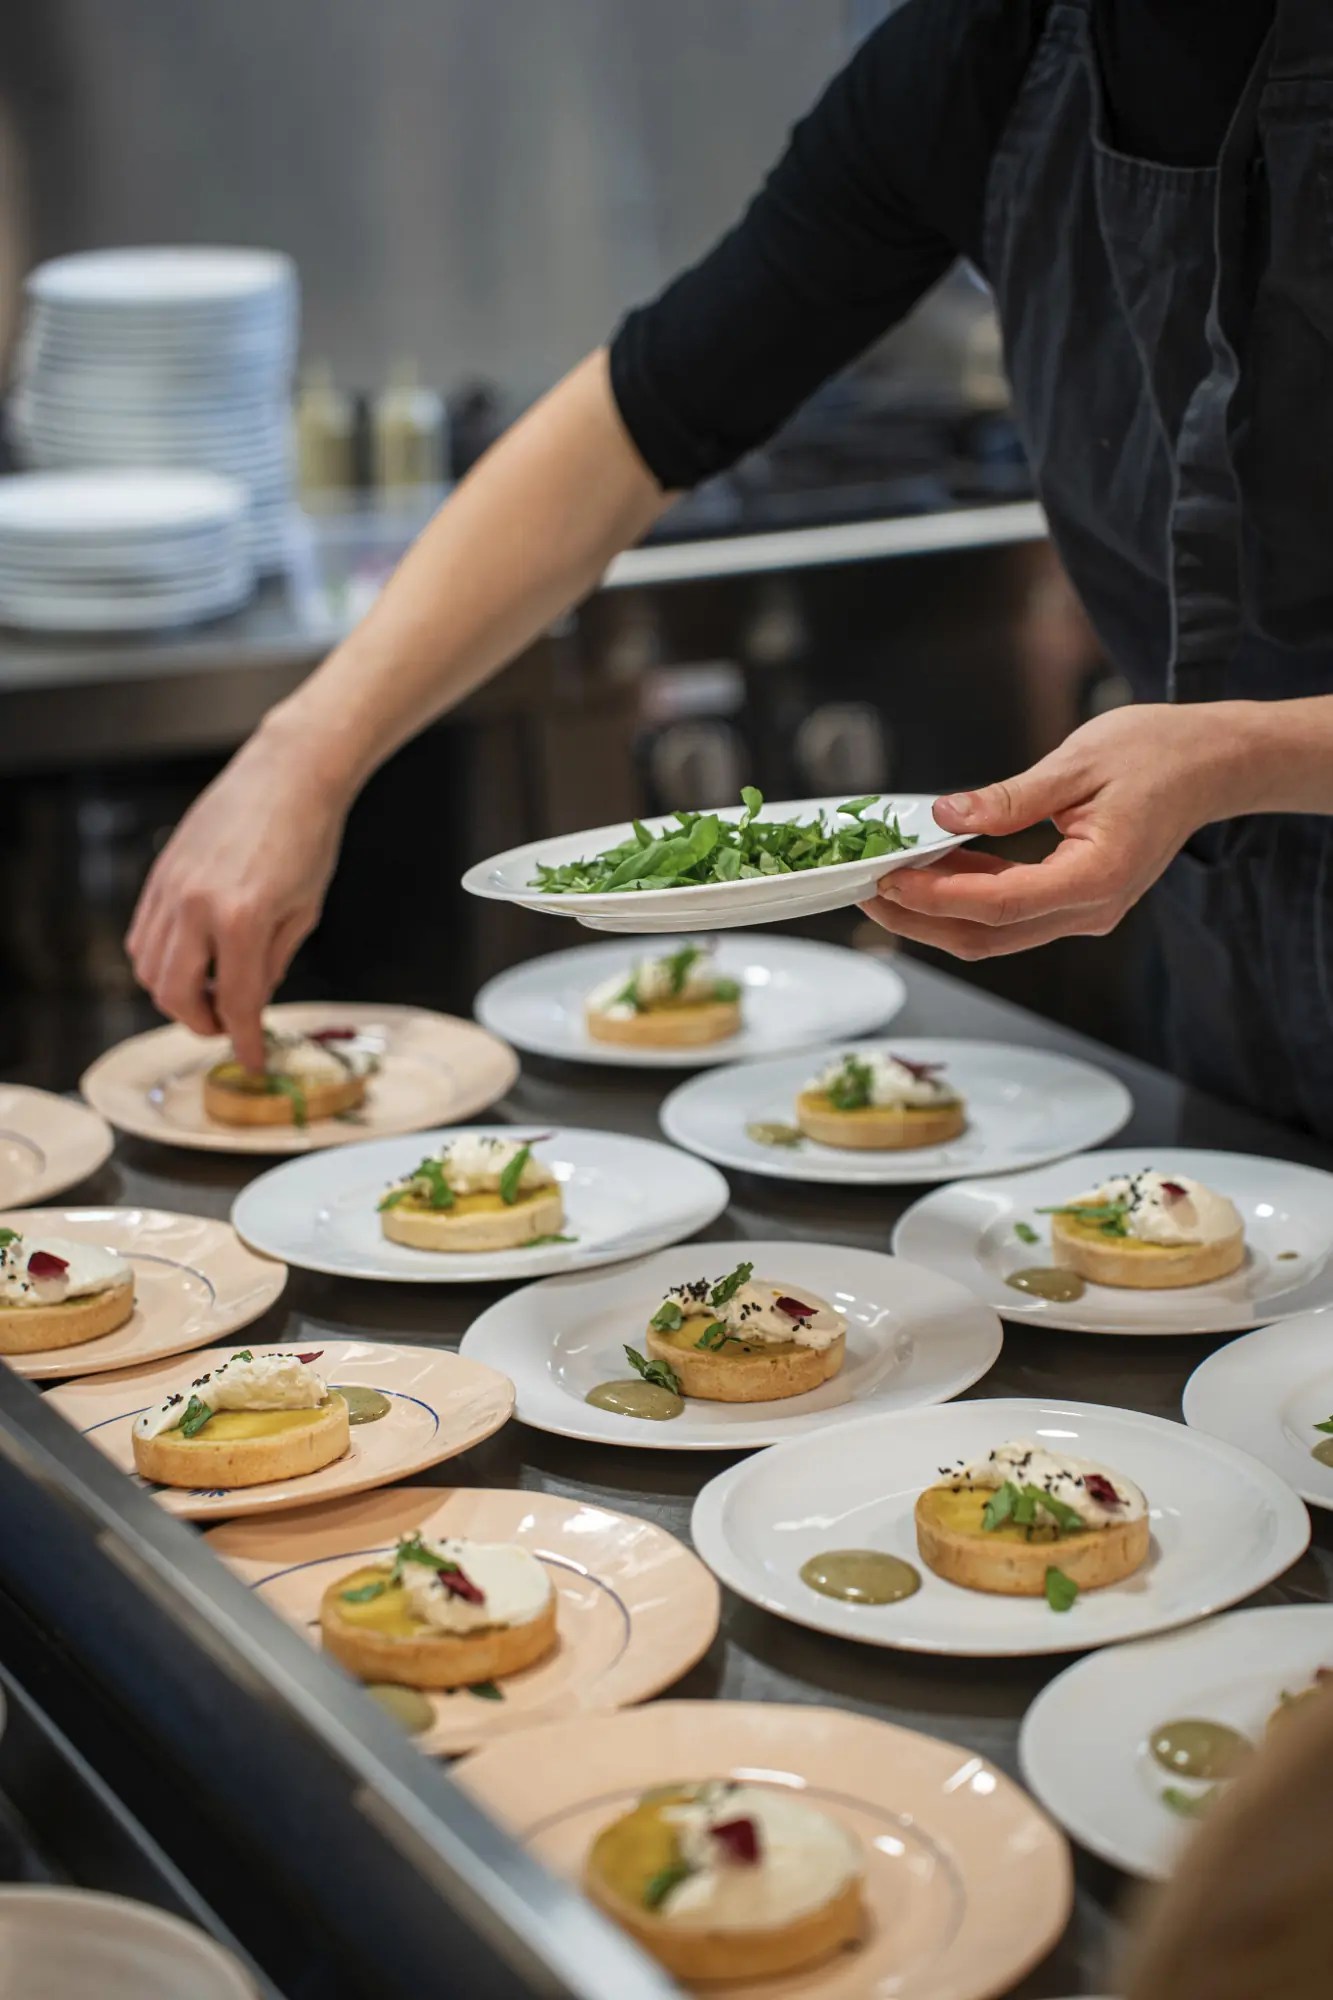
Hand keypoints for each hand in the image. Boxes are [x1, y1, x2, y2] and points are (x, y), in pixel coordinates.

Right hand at [126, 719, 346, 1067]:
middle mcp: (196, 906)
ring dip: (178, 994)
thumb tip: (250, 1001)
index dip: (244, 1040)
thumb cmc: (308, 837)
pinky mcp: (160, 875)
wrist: (287, 775)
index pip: (236, 1002)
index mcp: (243, 919)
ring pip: (150, 970)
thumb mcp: (305, 912)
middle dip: (202, 1023)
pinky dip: (160, 961)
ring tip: (214, 991)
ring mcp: (171, 889)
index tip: (254, 1060)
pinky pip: (142, 937)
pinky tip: (193, 959)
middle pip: (176, 996)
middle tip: (230, 1025)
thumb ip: (272, 963)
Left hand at [861, 705, 1237, 959]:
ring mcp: (1084, 911)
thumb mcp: (1077, 762)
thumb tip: (945, 814)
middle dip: (920, 921)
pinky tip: (933, 870)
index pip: (998, 905)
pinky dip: (966, 897)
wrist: (1212, 764)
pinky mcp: (1076, 900)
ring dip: (938, 913)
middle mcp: (1091, 908)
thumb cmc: (1159, 754)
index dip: (935, 900)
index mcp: (1097, 876)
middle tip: (868, 892)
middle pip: (987, 938)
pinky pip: (1011, 913)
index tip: (888, 881)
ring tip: (889, 880)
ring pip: (995, 933)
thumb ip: (1008, 798)